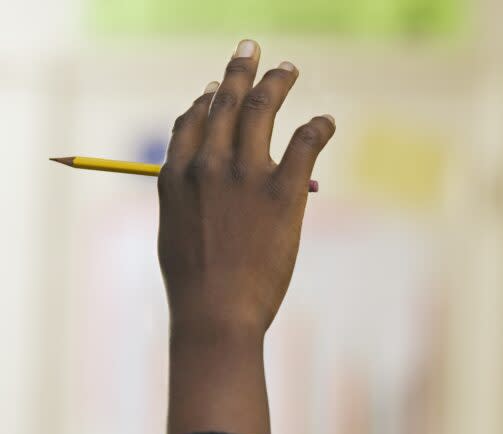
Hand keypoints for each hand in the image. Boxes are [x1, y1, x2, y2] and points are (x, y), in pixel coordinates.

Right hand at [159, 39, 334, 433]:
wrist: (216, 315)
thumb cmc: (194, 288)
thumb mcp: (175, 236)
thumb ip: (186, 202)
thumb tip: (198, 188)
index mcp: (176, 176)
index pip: (191, 122)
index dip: (206, 100)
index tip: (216, 89)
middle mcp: (207, 165)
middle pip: (225, 103)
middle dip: (239, 70)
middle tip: (251, 50)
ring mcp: (245, 175)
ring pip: (262, 107)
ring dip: (277, 81)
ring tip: (288, 69)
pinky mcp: (282, 191)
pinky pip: (304, 141)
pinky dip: (318, 126)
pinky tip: (326, 121)